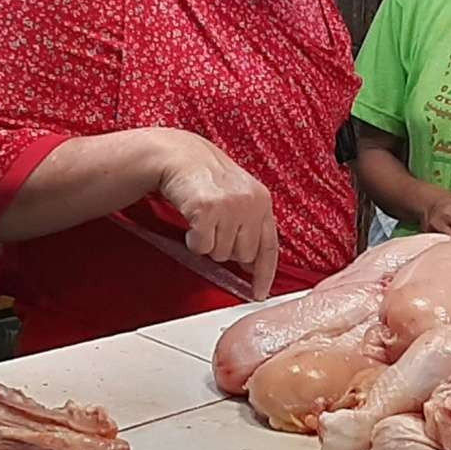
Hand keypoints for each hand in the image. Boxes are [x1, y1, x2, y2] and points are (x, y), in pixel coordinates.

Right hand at [146, 129, 278, 298]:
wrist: (181, 156)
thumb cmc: (208, 179)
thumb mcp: (240, 198)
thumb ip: (250, 227)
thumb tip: (250, 264)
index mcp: (263, 202)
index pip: (268, 248)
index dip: (264, 274)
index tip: (259, 293)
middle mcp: (251, 204)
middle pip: (242, 255)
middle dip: (226, 249)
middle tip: (215, 229)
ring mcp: (230, 207)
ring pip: (220, 254)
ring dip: (208, 243)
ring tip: (204, 220)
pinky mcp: (208, 209)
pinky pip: (202, 246)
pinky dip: (194, 240)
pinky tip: (193, 220)